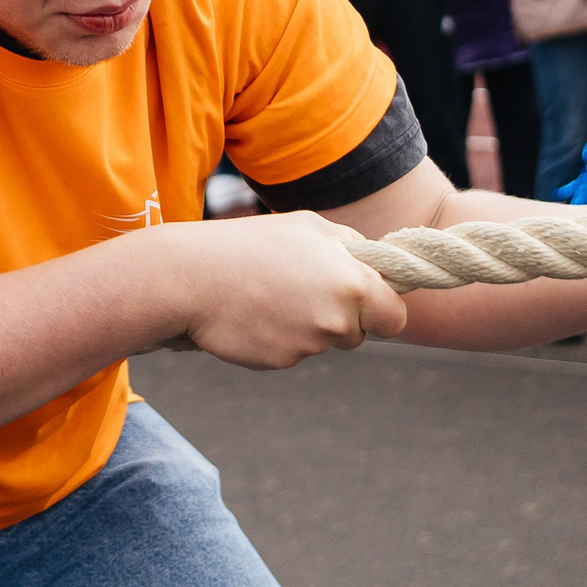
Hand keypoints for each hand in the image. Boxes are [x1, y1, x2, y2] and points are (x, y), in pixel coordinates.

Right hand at [169, 212, 408, 369]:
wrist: (192, 278)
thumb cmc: (250, 244)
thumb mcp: (307, 226)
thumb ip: (349, 245)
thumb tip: (371, 261)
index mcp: (353, 283)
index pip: (394, 317)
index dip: (382, 311)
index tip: (365, 303)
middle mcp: (337, 319)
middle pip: (358, 334)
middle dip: (340, 319)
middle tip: (303, 291)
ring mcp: (309, 344)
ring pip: (322, 342)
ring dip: (305, 326)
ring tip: (270, 296)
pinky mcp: (281, 361)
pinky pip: (291, 352)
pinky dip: (278, 337)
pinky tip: (255, 314)